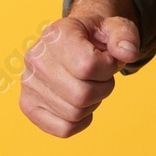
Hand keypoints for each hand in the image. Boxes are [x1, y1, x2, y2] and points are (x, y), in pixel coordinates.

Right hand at [20, 0, 140, 137]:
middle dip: (103, 88)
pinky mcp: (28, 105)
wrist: (71, 40)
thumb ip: (125, 36)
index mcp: (56, 35)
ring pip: (74, 114)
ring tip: (88, 85)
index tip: (107, 59)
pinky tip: (80, 103)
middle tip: (101, 76)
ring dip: (92, 104)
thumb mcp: (114, 26)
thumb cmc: (94, 36)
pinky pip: (63, 129)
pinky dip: (80, 121)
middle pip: (82, 95)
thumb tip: (127, 54)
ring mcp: (28, 83)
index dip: (108, 67)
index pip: (88, 66)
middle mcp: (36, 58)